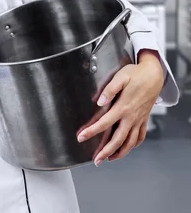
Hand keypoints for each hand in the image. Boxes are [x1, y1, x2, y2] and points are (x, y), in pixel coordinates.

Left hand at [77, 51, 163, 165]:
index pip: (104, 123)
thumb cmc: (135, 74)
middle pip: (118, 139)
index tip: (81, 137)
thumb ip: (109, 89)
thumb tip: (99, 102)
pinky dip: (133, 145)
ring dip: (119, 153)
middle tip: (96, 160)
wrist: (154, 75)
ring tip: (109, 159)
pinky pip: (140, 137)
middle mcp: (131, 117)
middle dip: (106, 151)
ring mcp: (139, 119)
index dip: (92, 131)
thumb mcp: (121, 77)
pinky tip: (127, 148)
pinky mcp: (144, 119)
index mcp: (123, 107)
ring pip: (130, 142)